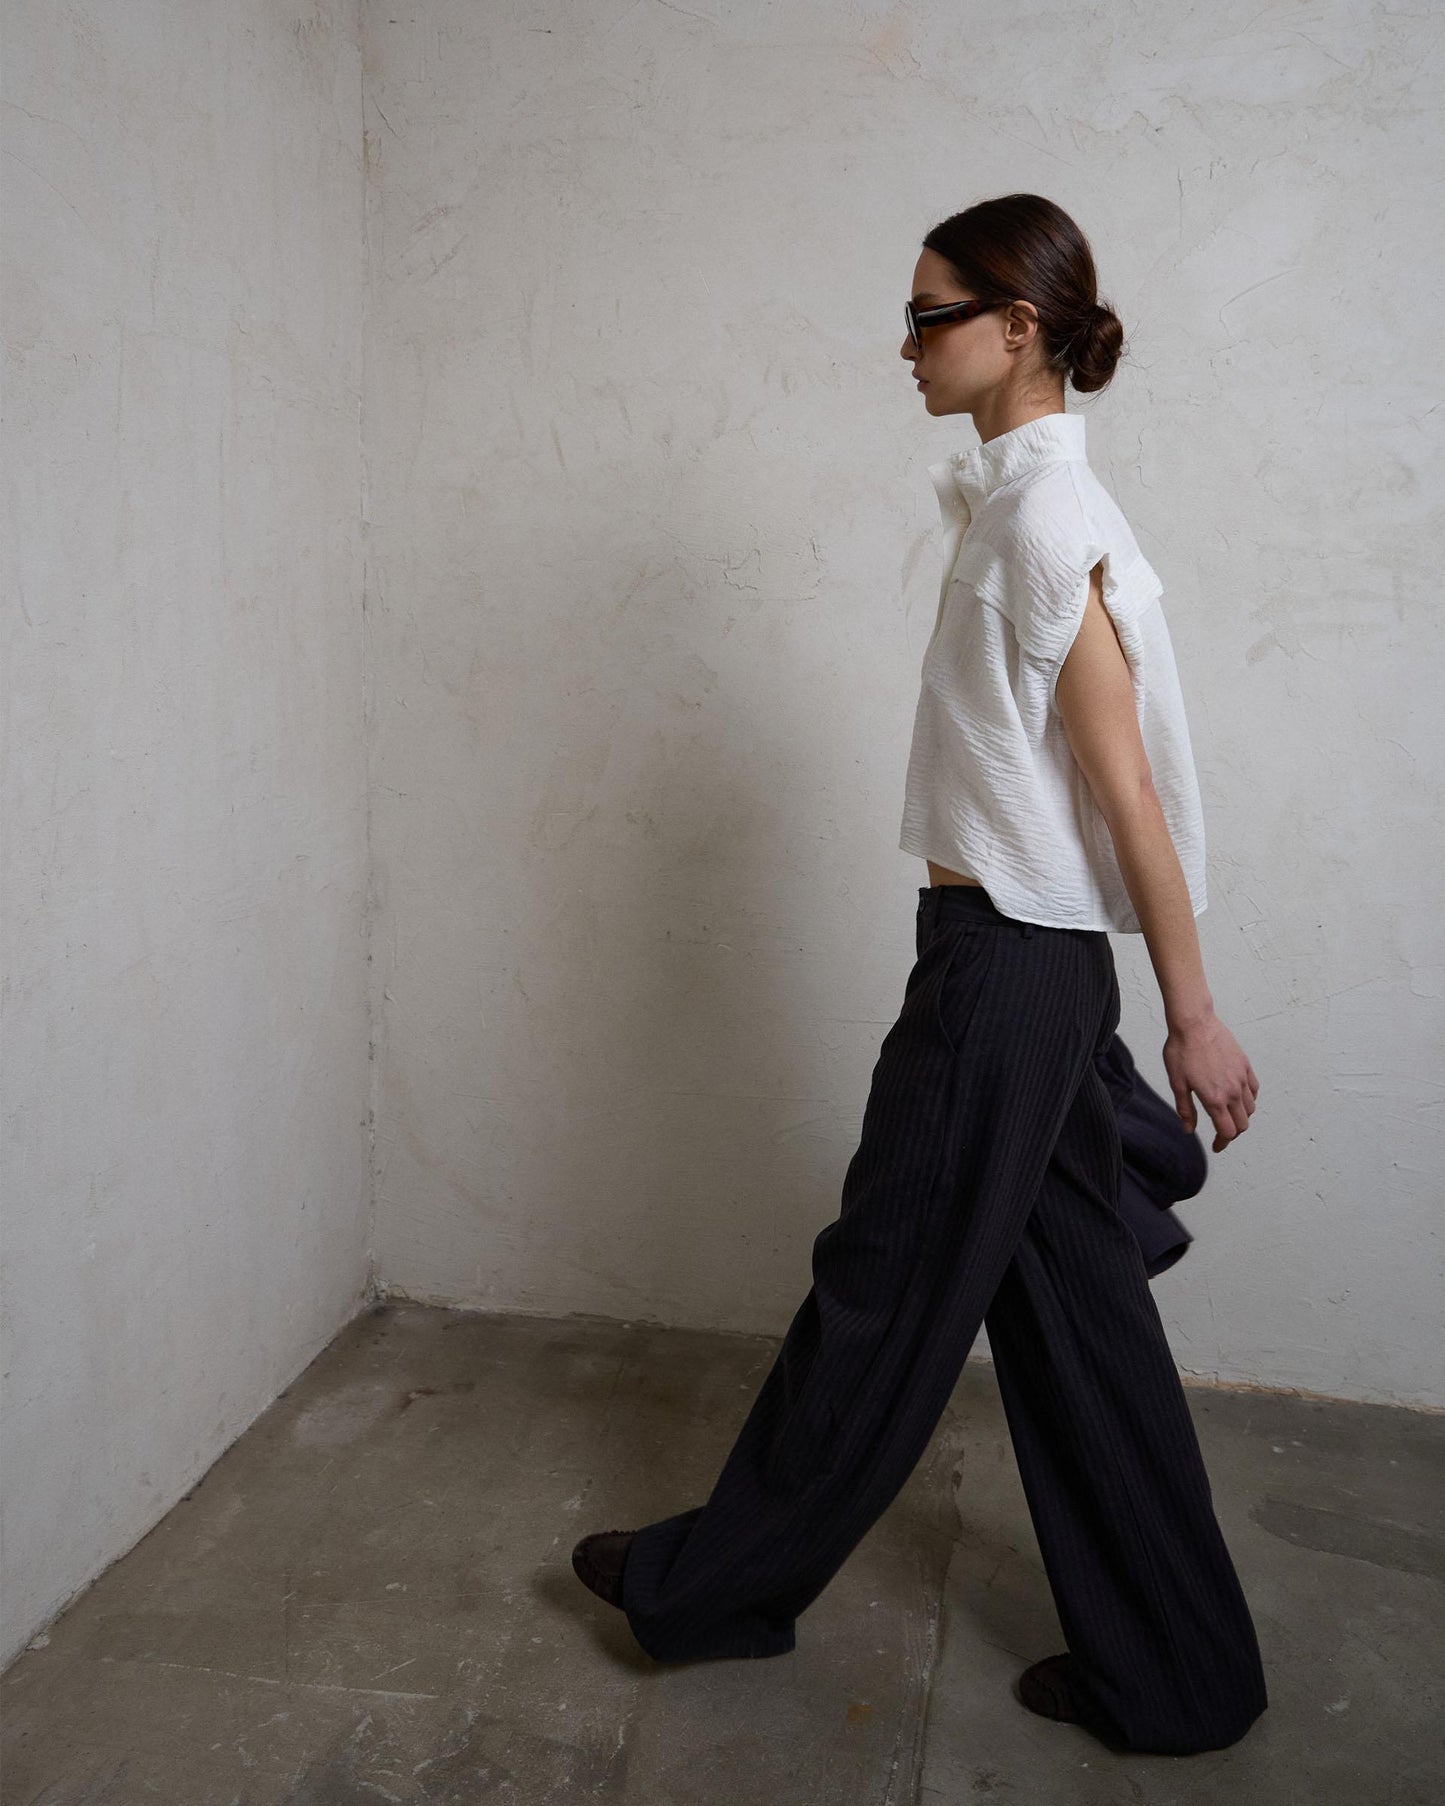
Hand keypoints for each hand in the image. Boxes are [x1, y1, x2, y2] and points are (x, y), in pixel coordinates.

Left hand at [1163, 1011, 1258, 1152]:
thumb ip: (1185, 1109)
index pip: (1227, 1132)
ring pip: (1250, 1108)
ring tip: (1228, 1115)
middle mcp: (1232, 1091)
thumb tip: (1189, 1130)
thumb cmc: (1181, 1051)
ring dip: (1241, 1117)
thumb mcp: (1177, 1083)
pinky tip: (1238, 1097)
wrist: (1194, 1023)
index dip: (1222, 1143)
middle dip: (1232, 1133)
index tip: (1216, 1146)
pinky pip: (1254, 1089)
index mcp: (1215, 1099)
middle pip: (1242, 1124)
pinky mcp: (1245, 1065)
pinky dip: (1249, 1099)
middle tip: (1221, 1133)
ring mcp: (1241, 1078)